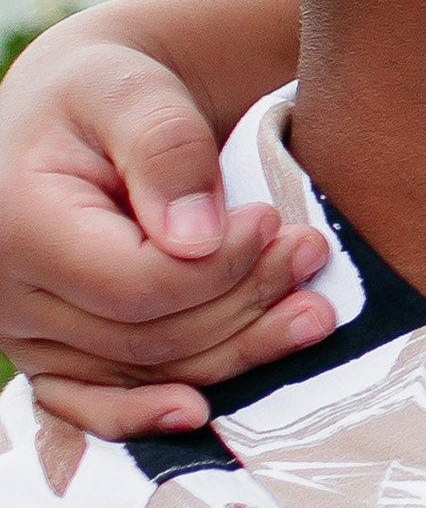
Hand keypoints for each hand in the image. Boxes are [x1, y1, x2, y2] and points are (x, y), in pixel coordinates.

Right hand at [0, 35, 329, 436]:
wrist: (76, 118)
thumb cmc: (107, 94)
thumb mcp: (134, 92)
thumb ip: (167, 150)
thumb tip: (196, 242)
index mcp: (16, 224)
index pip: (138, 285)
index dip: (221, 268)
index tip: (272, 222)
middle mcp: (7, 293)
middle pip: (150, 335)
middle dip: (246, 299)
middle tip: (313, 251)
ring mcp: (24, 332)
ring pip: (143, 370)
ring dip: (238, 348)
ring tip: (313, 311)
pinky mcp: (49, 353)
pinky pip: (89, 406)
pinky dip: (144, 414)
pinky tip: (201, 413)